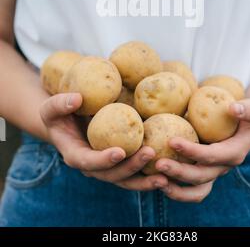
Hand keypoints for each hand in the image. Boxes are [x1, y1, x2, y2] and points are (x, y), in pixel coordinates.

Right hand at [40, 92, 167, 190]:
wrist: (69, 121)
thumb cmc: (60, 112)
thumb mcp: (52, 106)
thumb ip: (60, 103)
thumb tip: (76, 98)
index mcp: (75, 155)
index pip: (88, 162)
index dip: (103, 160)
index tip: (119, 151)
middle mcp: (93, 166)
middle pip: (112, 175)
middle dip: (131, 167)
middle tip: (150, 152)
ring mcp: (108, 167)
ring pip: (127, 179)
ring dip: (145, 178)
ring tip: (165, 174)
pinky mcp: (120, 163)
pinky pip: (136, 172)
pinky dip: (150, 173)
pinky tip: (169, 168)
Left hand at [156, 98, 249, 202]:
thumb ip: (249, 109)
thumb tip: (233, 108)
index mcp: (235, 153)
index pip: (212, 156)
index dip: (193, 151)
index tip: (172, 140)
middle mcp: (224, 166)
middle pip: (201, 176)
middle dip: (179, 172)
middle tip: (158, 163)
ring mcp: (214, 171)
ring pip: (195, 188)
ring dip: (176, 187)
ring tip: (156, 179)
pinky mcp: (205, 170)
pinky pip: (190, 187)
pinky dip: (175, 187)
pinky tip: (156, 178)